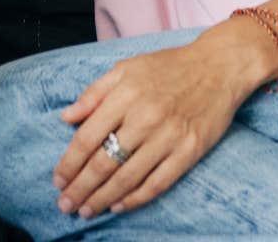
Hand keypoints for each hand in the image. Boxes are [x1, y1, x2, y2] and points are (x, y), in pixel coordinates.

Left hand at [50, 38, 254, 218]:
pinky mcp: (189, 151)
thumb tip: (66, 117)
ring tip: (86, 210)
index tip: (58, 179)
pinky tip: (118, 205)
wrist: (219, 67)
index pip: (88, 137)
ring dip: (102, 198)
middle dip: (81, 188)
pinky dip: (136, 198)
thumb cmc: (169, 66)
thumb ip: (94, 92)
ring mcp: (169, 136)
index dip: (69, 163)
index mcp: (126, 94)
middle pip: (104, 162)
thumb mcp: (127, 68)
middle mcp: (146, 117)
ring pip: (128, 177)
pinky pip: (158, 182)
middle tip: (66, 204)